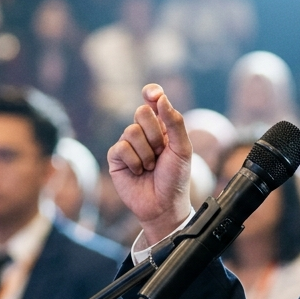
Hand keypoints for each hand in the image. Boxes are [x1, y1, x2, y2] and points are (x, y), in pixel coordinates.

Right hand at [106, 84, 191, 244]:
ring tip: (151, 166)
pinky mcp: (116, 158)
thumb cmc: (175, 178)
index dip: (152, 93)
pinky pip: (122, 147)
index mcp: (162, 126)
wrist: (163, 205)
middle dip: (155, 134)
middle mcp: (144, 132)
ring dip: (146, 152)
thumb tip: (161, 98)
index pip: (154, 101)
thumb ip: (174, 122)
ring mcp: (129, 144)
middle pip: (141, 112)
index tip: (153, 94)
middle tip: (161, 152)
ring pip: (131, 131)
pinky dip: (135, 161)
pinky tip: (139, 172)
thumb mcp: (182, 149)